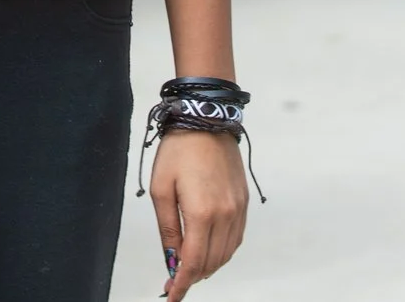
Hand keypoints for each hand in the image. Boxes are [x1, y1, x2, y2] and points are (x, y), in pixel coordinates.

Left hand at [149, 128, 249, 299]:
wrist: (205, 120)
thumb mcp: (161, 189)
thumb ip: (167, 229)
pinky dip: (223, 251)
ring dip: (209, 266)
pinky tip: (209, 251)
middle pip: (212, 262)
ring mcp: (238, 208)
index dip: (182, 283)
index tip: (172, 295)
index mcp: (202, 213)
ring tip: (190, 268)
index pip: (194, 262)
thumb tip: (172, 258)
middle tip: (175, 280)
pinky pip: (236, 238)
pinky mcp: (243, 201)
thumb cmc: (178, 150)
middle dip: (193, 276)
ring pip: (226, 253)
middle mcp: (225, 214)